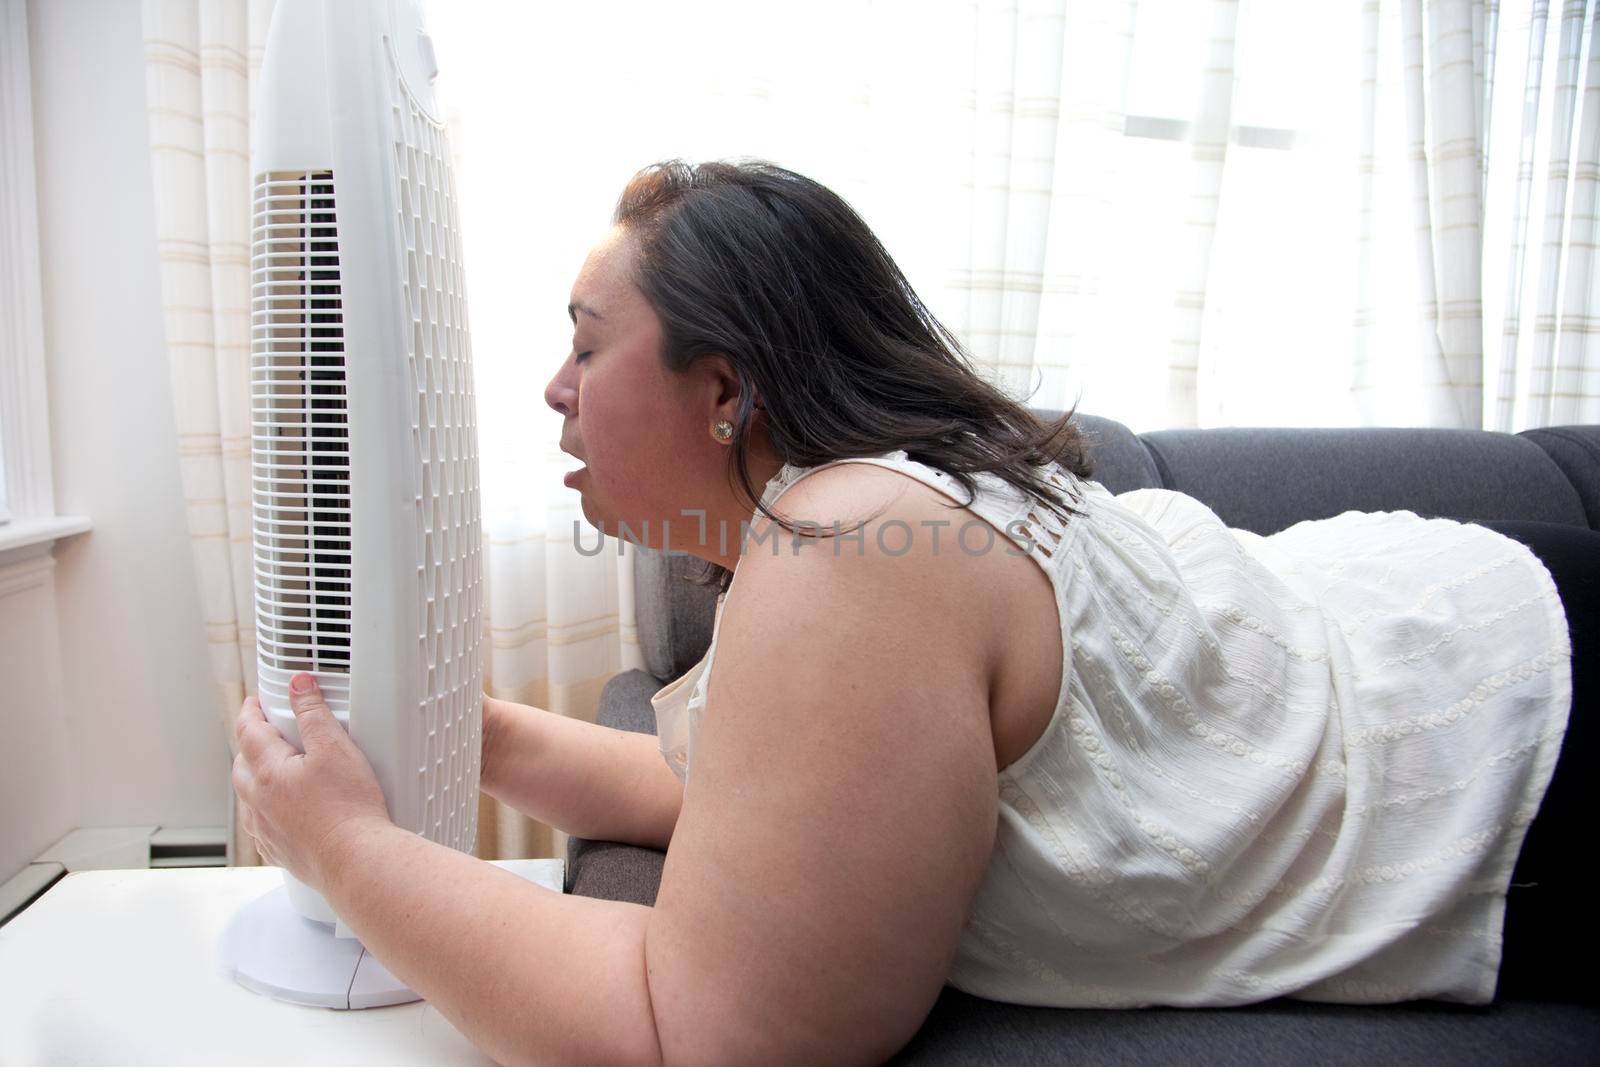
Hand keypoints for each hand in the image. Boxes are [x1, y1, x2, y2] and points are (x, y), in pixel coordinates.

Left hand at [232, 673, 392, 892]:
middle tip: (265, 731)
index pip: (248, 731)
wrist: (357, 860)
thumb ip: (313, 713)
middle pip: (241, 765)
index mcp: (267, 773)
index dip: (250, 711)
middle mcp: (258, 803)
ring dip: (255, 778)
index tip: (254, 702)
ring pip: (248, 797)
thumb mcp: (335, 747)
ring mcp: (266, 830)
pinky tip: (285, 811)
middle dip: (250, 744)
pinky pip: (262, 826)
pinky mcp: (278, 852)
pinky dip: (266, 811)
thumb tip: (298, 686)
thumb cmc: (349, 809)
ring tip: (274, 770)